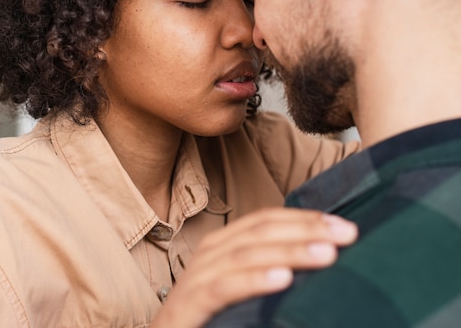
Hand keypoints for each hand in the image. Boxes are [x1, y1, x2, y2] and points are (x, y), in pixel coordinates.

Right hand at [150, 207, 357, 327]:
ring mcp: (196, 278)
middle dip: (306, 230)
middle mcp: (209, 255)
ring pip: (246, 255)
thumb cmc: (207, 316)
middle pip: (260, 232)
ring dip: (289, 252)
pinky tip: (283, 279)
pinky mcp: (188, 305)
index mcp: (222, 245)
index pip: (265, 220)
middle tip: (346, 234)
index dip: (304, 218)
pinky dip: (254, 281)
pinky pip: (224, 288)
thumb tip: (319, 259)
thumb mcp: (238, 288)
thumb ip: (267, 270)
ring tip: (326, 254)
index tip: (343, 226)